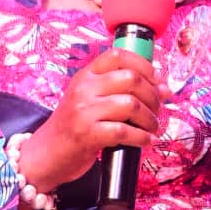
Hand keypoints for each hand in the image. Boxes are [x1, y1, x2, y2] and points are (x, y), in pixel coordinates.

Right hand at [18, 48, 162, 191]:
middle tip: (158, 110)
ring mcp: (84, 111)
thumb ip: (121, 90)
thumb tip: (164, 88)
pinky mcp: (87, 135)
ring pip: (131, 104)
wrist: (45, 154)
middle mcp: (84, 89)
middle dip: (153, 95)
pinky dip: (141, 137)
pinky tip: (146, 141)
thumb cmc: (74, 126)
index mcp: (86, 76)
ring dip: (150, 118)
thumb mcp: (91, 100)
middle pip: (131, 79)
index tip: (158, 81)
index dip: (145, 65)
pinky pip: (124, 131)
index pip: (118, 56)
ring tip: (153, 128)